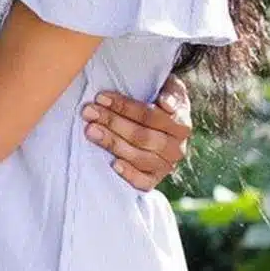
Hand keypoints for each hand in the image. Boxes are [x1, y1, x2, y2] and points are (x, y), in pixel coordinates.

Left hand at [80, 74, 191, 190]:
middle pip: (142, 136)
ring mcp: (166, 166)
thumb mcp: (168, 87)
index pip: (151, 115)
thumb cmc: (158, 99)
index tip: (100, 97)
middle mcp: (177, 148)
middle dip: (112, 122)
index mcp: (181, 124)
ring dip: (113, 143)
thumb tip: (166, 103)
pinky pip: (144, 182)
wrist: (161, 123)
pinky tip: (113, 164)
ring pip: (140, 156)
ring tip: (90, 130)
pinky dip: (130, 174)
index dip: (125, 107)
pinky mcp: (154, 180)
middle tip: (88, 112)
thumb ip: (170, 91)